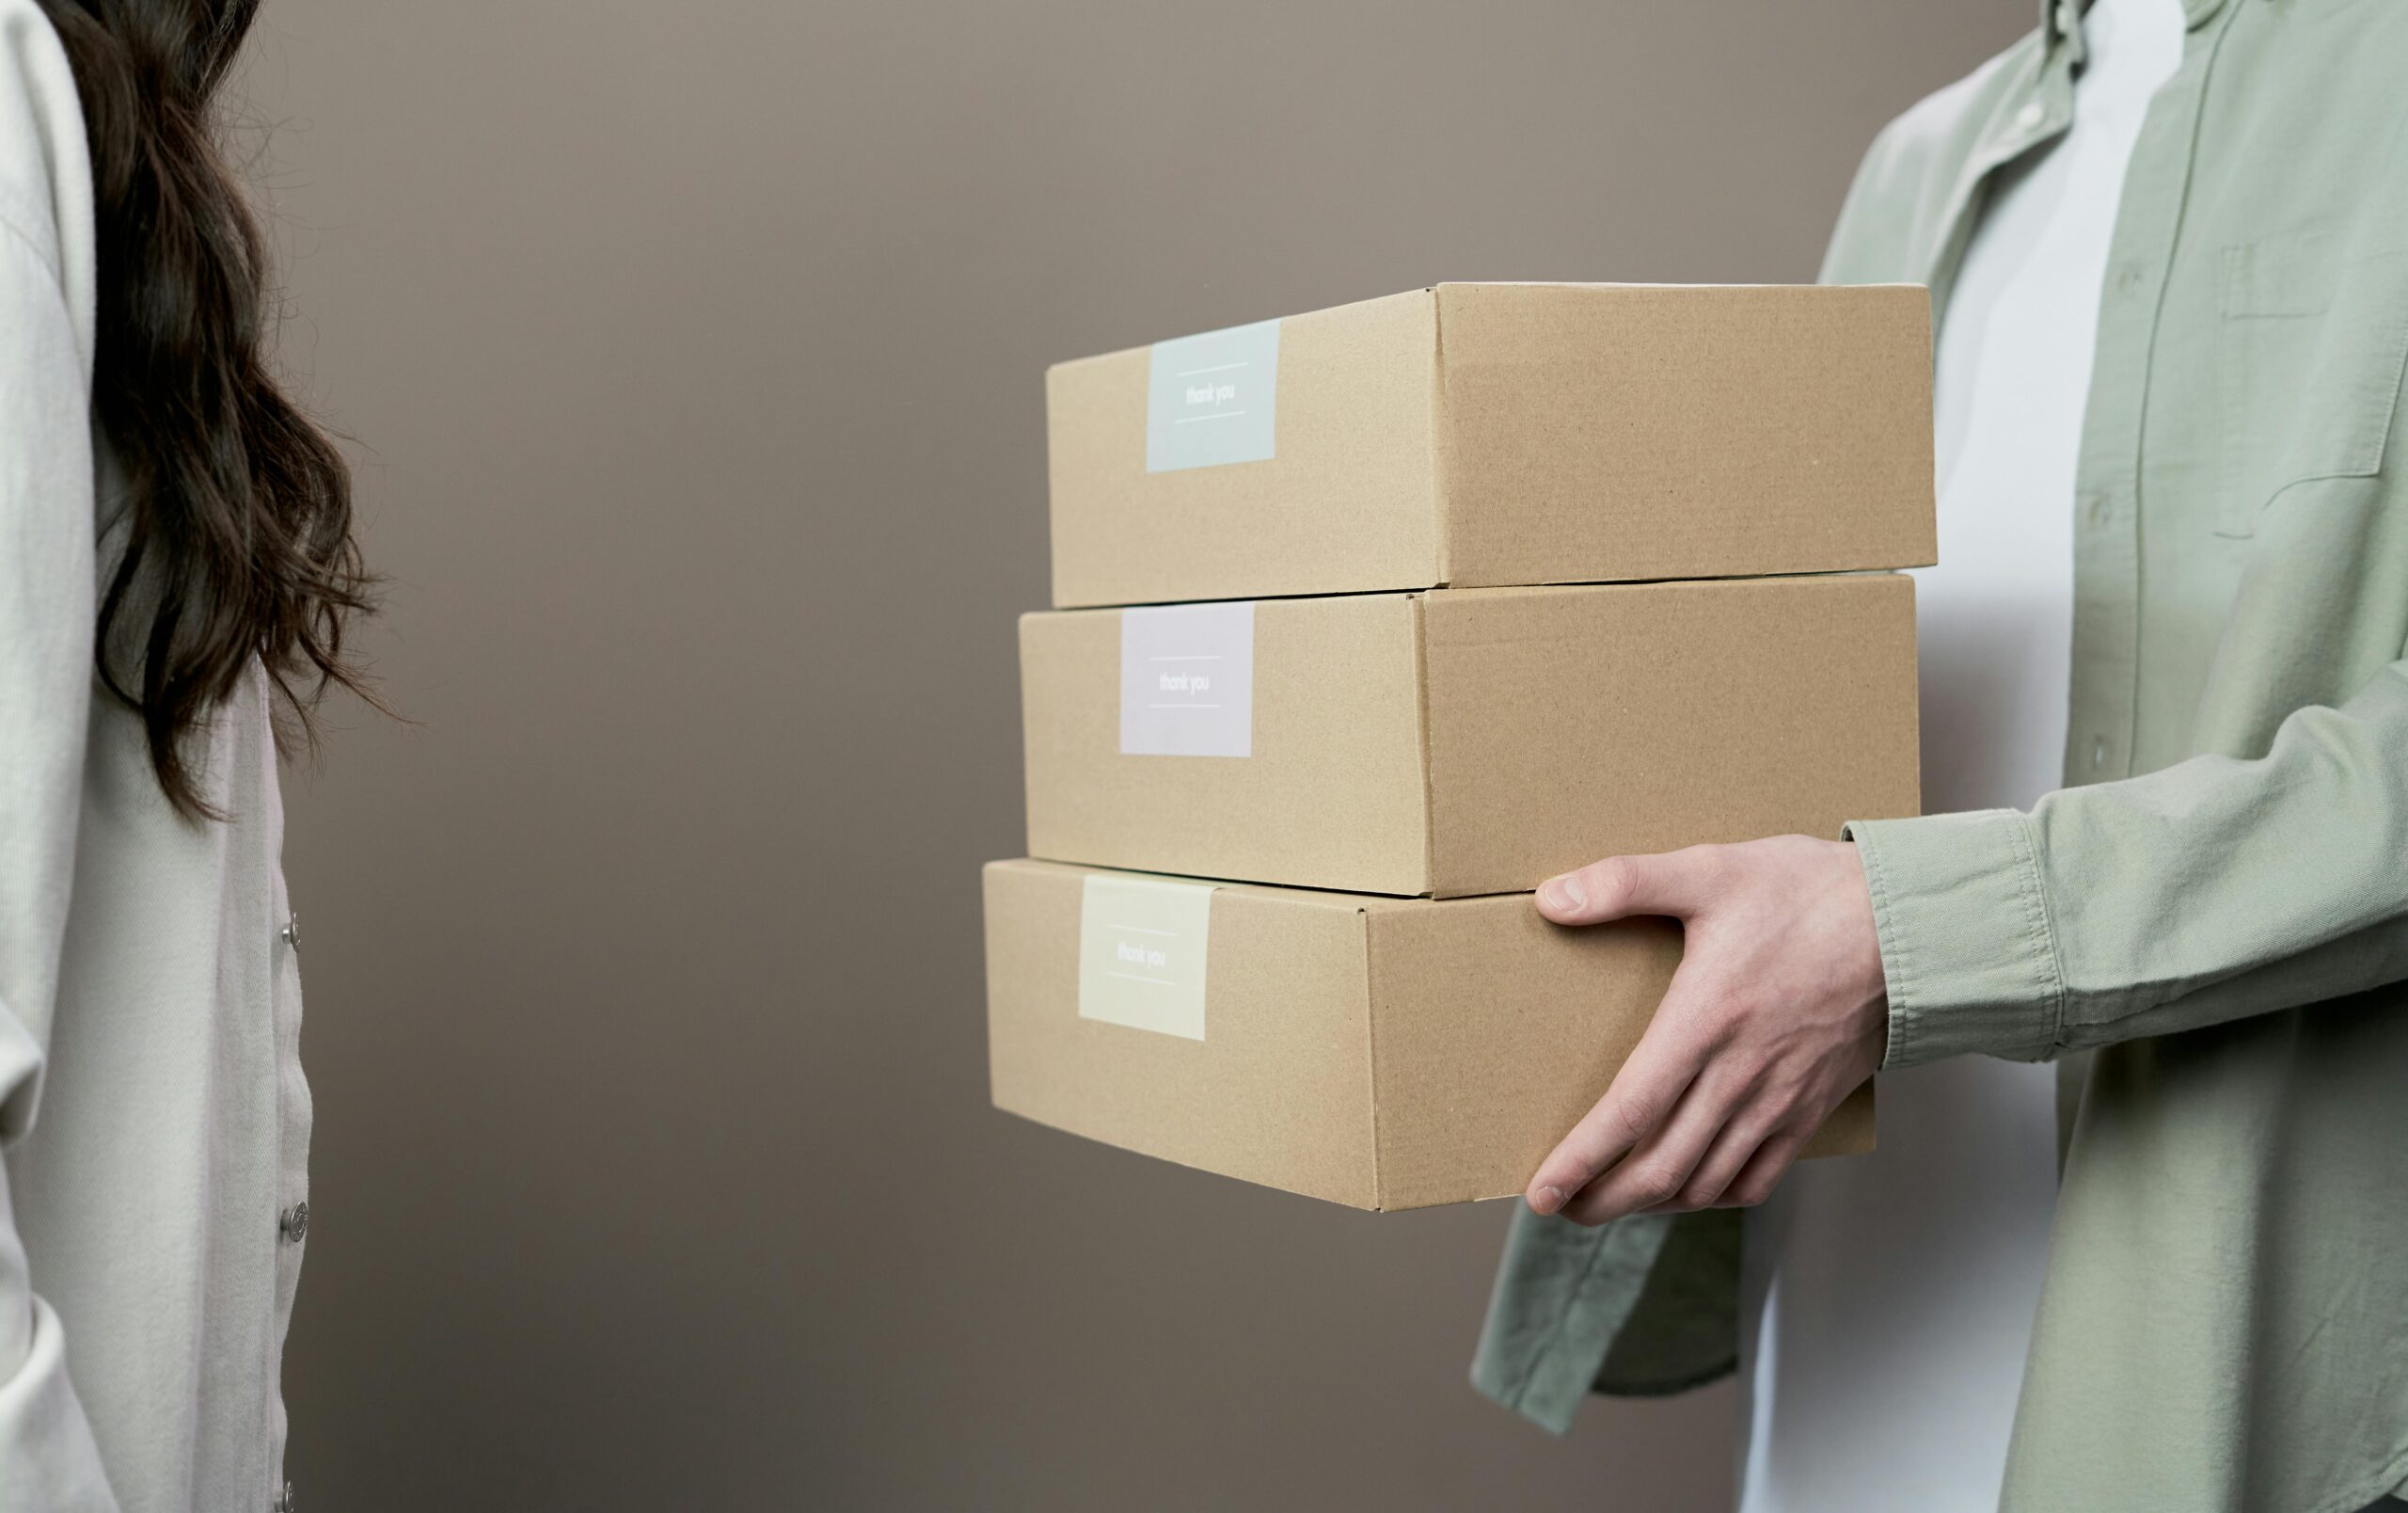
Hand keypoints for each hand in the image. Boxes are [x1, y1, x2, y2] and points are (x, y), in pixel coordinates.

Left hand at [1524, 836, 1887, 1225]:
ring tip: (1613, 1201)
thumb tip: (1550, 898)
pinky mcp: (1809, 1108)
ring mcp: (1777, 1100)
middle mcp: (1738, 1076)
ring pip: (1706, 1182)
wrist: (1909, 924)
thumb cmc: (1810, 894)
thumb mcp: (1709, 871)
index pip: (1628, 1112)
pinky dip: (1717, 1195)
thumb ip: (1624, 883)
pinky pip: (1760, 1177)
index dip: (1581, 1161)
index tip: (1541, 1192)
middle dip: (1603, 1199)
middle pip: (1661, 1168)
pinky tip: (1693, 1189)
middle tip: (1561, 1207)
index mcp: (1703, 1023)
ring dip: (1653, 1203)